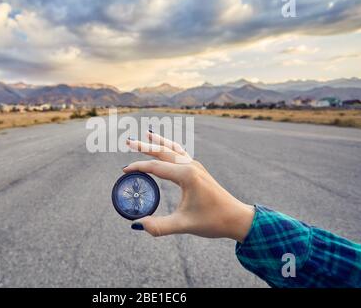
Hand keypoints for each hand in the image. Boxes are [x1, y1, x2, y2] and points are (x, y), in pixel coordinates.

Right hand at [124, 131, 254, 241]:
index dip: (138, 167)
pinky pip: (181, 153)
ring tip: (148, 134)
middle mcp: (191, 166)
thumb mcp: (184, 224)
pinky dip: (170, 147)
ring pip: (173, 149)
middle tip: (128, 140)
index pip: (156, 167)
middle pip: (163, 152)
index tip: (124, 170)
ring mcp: (196, 166)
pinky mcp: (199, 171)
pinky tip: (167, 148)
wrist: (237, 218)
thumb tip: (138, 225)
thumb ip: (160, 226)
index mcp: (186, 175)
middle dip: (145, 146)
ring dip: (159, 143)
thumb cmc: (213, 220)